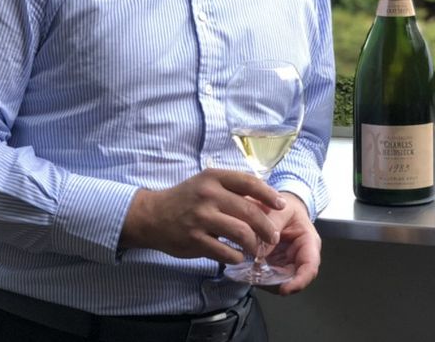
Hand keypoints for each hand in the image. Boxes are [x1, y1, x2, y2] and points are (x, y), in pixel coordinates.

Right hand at [120, 169, 285, 264]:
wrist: (152, 215)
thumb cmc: (186, 199)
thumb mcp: (206, 184)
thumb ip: (231, 190)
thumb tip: (264, 202)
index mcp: (214, 178)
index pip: (249, 182)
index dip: (269, 194)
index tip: (281, 205)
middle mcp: (208, 195)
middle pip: (249, 211)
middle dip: (266, 227)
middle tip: (273, 236)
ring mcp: (201, 218)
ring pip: (240, 232)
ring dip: (253, 244)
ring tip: (256, 249)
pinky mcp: (194, 239)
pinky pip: (225, 251)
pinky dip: (236, 256)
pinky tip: (237, 256)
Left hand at [260, 192, 320, 295]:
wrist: (281, 206)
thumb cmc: (286, 207)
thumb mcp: (281, 209)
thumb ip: (273, 225)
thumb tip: (262, 250)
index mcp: (309, 243)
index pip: (309, 267)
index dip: (299, 282)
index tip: (284, 289)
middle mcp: (301, 257)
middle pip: (293, 279)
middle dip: (276, 283)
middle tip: (258, 279)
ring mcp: (288, 263)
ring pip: (280, 281)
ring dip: (266, 281)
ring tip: (251, 273)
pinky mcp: (276, 265)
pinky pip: (269, 276)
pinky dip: (260, 276)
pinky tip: (249, 270)